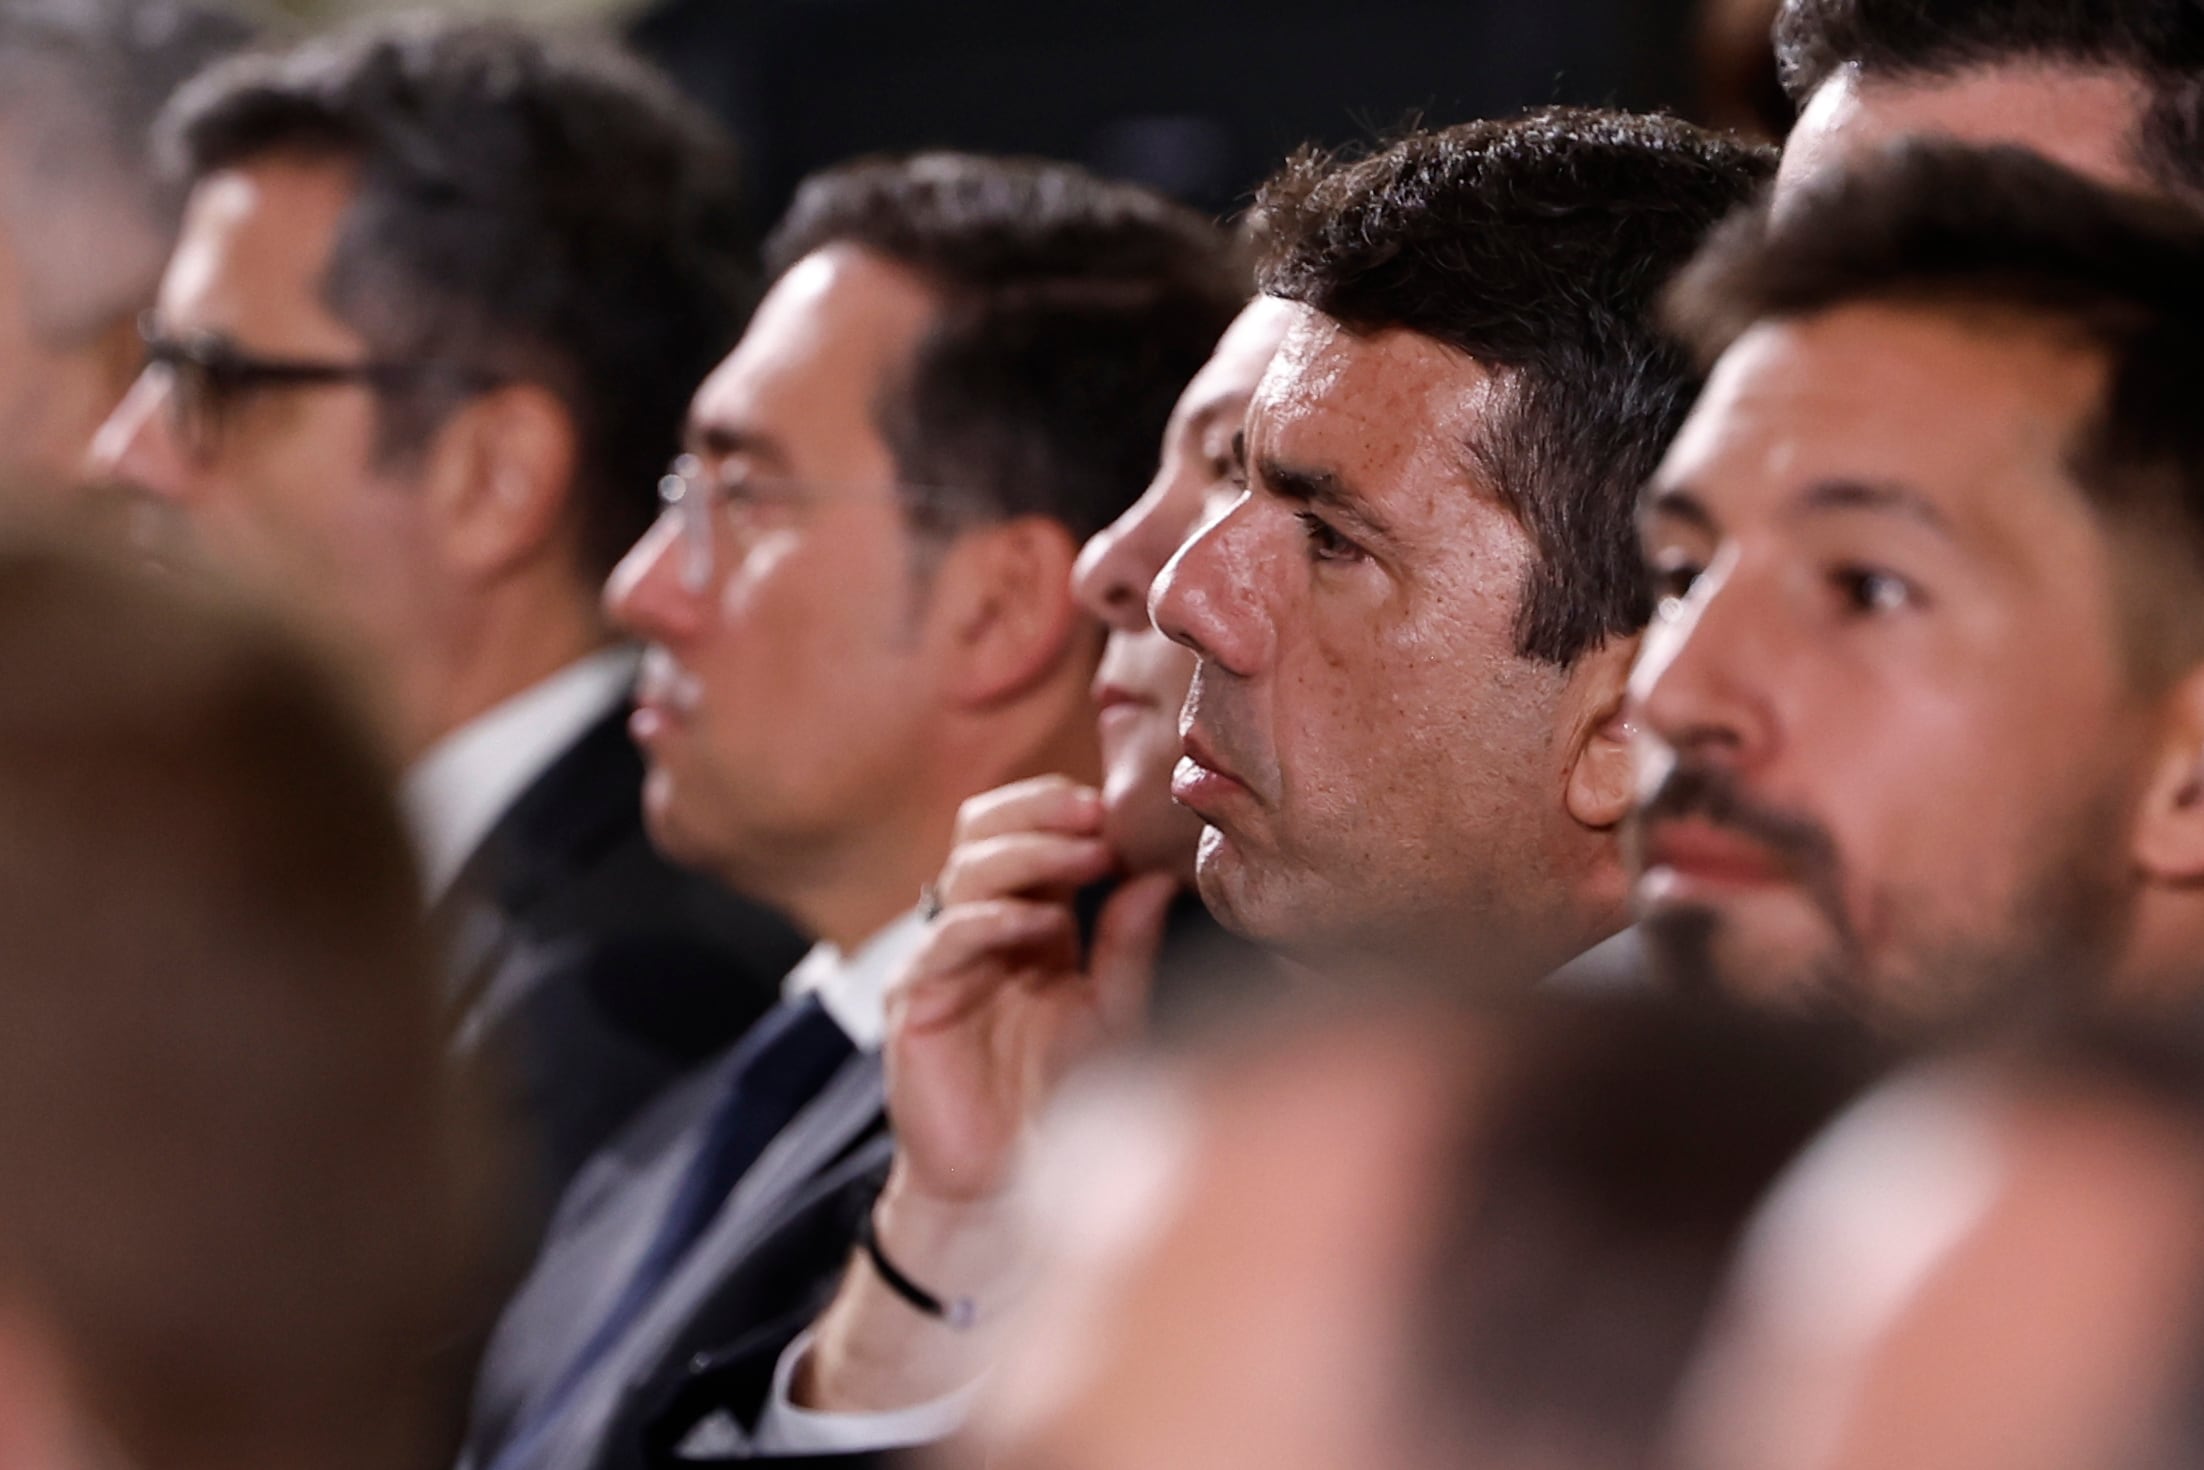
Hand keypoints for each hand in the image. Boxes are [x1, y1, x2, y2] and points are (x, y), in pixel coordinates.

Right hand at [882, 775, 1178, 1208]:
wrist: (1003, 1185)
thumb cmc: (1055, 1099)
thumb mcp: (1110, 1014)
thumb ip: (1127, 947)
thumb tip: (1158, 877)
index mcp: (1024, 918)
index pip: (1024, 829)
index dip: (1063, 809)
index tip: (1121, 809)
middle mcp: (976, 927)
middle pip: (982, 830)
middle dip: (1039, 811)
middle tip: (1095, 814)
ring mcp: (939, 959)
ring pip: (965, 873)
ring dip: (1027, 854)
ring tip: (1084, 855)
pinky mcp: (913, 1002)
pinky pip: (942, 942)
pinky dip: (989, 920)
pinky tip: (1036, 924)